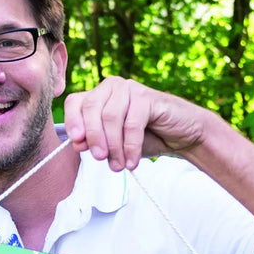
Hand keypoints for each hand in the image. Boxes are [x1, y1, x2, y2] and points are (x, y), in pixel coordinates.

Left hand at [63, 76, 206, 171]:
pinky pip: (132, 124)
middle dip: (93, 137)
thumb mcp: (113, 144)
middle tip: (100, 159)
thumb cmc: (145, 138)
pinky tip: (132, 162)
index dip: (72, 121)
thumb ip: (94, 142)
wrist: (181, 136)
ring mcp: (130, 89)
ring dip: (113, 146)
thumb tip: (77, 143)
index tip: (77, 143)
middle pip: (91, 108)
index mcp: (99, 95)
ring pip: (110, 117)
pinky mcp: (148, 97)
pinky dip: (130, 146)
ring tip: (118, 165)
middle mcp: (112, 87)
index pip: (75, 102)